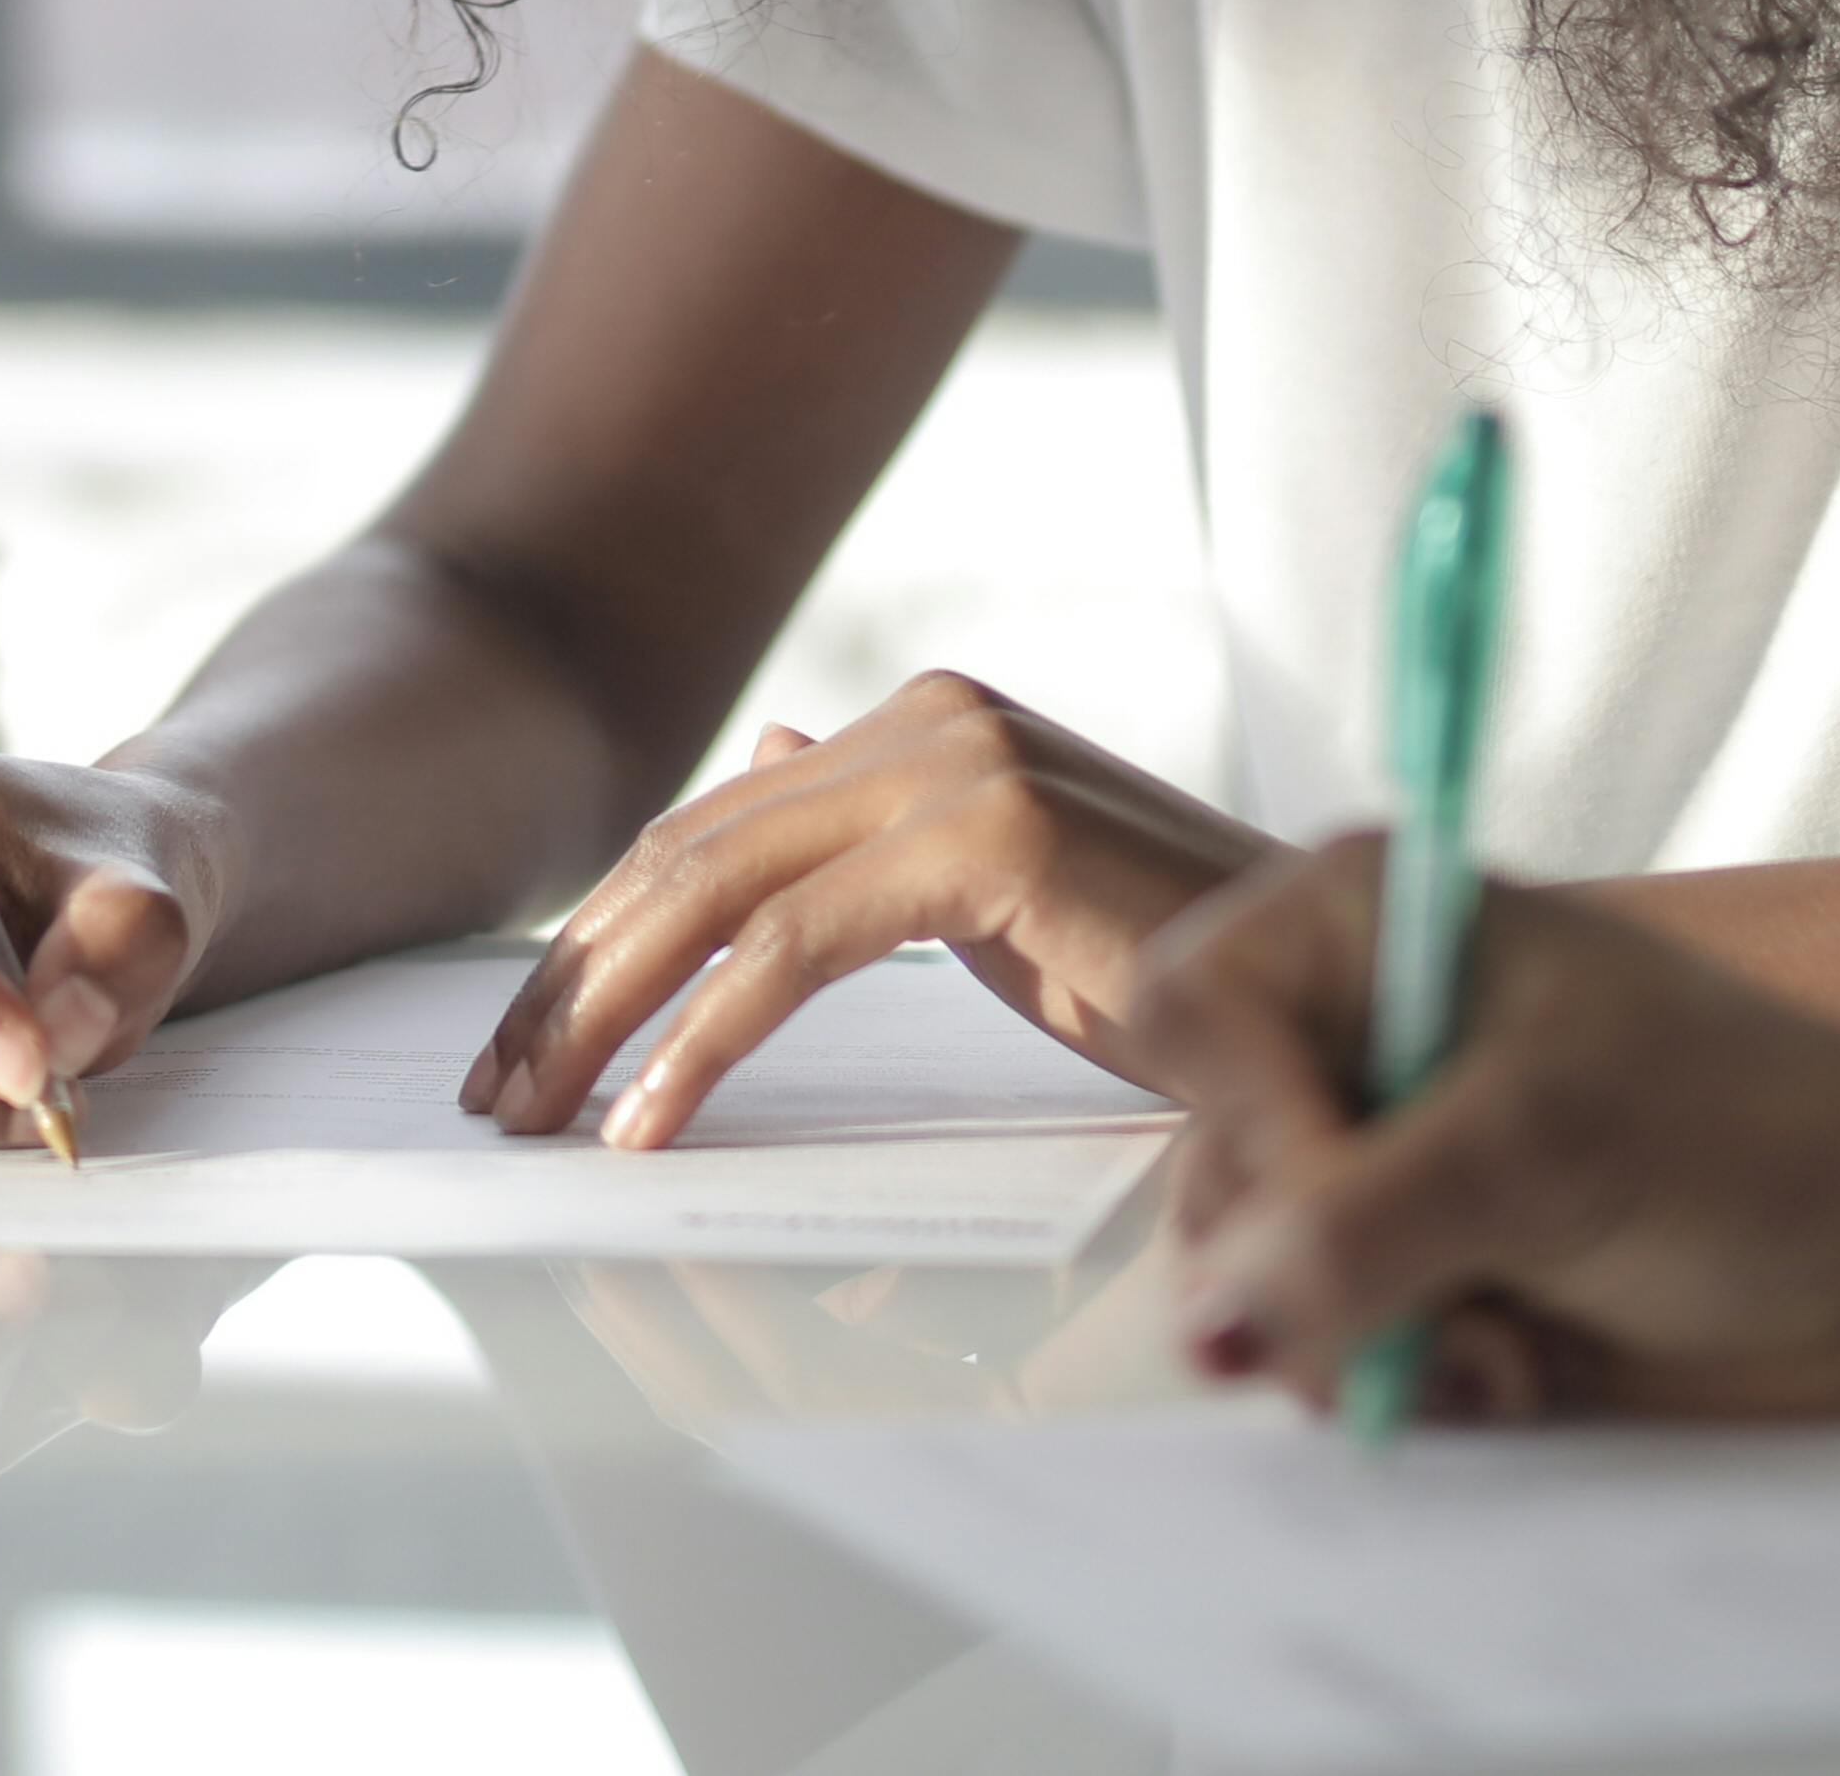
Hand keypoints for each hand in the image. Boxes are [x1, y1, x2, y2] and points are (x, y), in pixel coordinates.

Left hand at [461, 672, 1273, 1147]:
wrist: (1345, 989)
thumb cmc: (1177, 966)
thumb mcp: (1001, 891)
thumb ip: (881, 832)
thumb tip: (772, 752)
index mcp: (929, 719)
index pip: (712, 828)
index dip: (600, 936)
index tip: (523, 1044)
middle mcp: (935, 717)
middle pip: (691, 853)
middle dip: (573, 982)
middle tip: (494, 1097)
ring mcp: (963, 765)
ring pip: (717, 895)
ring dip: (605, 1018)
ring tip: (541, 1118)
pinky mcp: (990, 842)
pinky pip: (795, 954)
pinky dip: (703, 1044)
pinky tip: (649, 1122)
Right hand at [1133, 836, 1839, 1425]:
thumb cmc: (1753, 1140)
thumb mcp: (1544, 1153)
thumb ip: (1361, 1231)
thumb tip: (1214, 1329)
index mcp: (1364, 926)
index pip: (1193, 1014)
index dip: (1255, 1124)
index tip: (1356, 1199)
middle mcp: (1351, 1031)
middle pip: (1211, 1164)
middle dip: (1314, 1267)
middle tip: (1441, 1309)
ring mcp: (1383, 1157)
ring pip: (1257, 1278)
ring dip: (1371, 1341)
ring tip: (1502, 1346)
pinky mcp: (1419, 1269)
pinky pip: (1329, 1347)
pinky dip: (1412, 1378)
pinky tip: (1520, 1365)